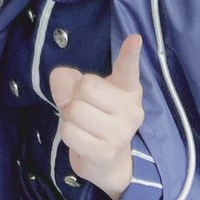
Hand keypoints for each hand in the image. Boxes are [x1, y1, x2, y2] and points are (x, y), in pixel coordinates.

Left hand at [49, 35, 143, 199]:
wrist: (106, 161)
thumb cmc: (94, 115)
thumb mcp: (79, 89)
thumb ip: (66, 79)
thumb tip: (65, 96)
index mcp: (127, 89)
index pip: (129, 69)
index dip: (130, 53)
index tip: (135, 39)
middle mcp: (131, 110)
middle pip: (86, 87)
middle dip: (75, 96)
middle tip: (85, 108)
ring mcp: (120, 133)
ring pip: (74, 110)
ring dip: (69, 117)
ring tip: (83, 125)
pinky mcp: (105, 153)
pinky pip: (70, 133)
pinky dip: (68, 134)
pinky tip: (82, 139)